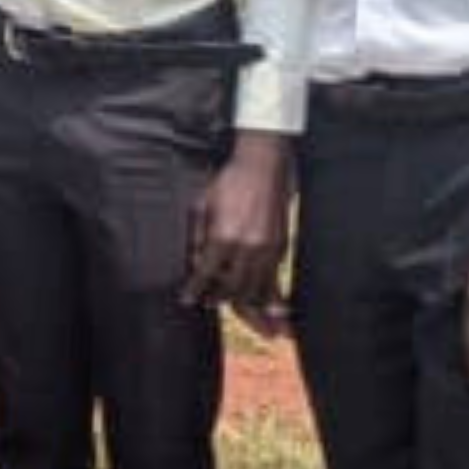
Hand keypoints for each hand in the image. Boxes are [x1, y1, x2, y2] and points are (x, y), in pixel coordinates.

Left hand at [184, 133, 293, 335]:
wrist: (263, 168)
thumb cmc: (230, 183)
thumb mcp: (202, 205)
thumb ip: (197, 236)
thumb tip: (195, 261)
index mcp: (224, 236)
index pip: (205, 273)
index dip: (194, 289)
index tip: (186, 298)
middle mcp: (247, 247)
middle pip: (231, 287)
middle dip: (217, 298)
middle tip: (207, 301)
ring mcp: (267, 249)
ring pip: (254, 289)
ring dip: (240, 300)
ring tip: (227, 300)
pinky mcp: (281, 247)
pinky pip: (273, 280)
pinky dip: (265, 294)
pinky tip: (258, 300)